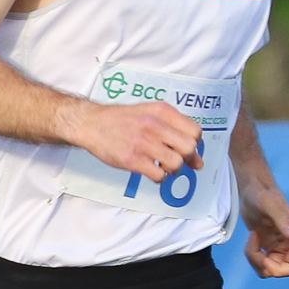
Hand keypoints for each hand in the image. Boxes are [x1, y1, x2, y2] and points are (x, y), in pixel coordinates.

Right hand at [72, 98, 200, 181]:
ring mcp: (143, 143)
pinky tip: (150, 170)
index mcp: (162, 111)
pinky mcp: (132, 159)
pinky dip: (159, 177)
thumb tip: (197, 160)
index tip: (184, 148)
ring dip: (172, 169)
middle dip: (186, 158)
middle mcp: (155, 125)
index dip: (194, 143)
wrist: (91, 123)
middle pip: (189, 148)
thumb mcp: (150, 114)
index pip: (196, 131)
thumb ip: (174, 130)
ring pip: (176, 163)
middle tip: (175, 159)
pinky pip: (159, 175)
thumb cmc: (121, 120)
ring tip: (162, 165)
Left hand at [242, 180, 288, 278]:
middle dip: (262, 263)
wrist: (253, 191)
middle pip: (280, 272)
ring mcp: (282, 248)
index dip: (278, 270)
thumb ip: (282, 219)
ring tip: (251, 240)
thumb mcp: (269, 204)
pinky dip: (253, 256)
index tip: (263, 258)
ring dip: (255, 259)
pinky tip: (252, 239)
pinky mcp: (271, 248)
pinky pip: (262, 263)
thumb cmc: (262, 195)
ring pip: (269, 269)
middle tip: (252, 246)